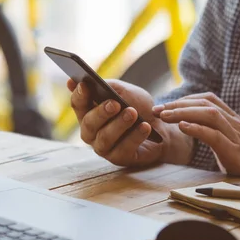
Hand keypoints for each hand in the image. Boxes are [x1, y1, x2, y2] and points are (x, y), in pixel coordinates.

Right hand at [67, 79, 191, 166]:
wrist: (161, 127)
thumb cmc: (139, 107)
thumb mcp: (125, 92)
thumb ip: (109, 87)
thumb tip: (88, 81)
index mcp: (89, 112)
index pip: (78, 104)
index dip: (79, 95)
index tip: (85, 84)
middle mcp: (91, 132)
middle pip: (89, 123)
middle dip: (101, 113)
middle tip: (115, 103)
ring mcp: (104, 147)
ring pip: (105, 137)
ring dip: (119, 124)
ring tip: (132, 113)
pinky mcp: (119, 158)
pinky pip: (124, 149)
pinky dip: (135, 136)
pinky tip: (145, 127)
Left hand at [154, 92, 239, 179]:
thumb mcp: (226, 142)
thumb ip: (211, 131)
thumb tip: (187, 125)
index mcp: (232, 119)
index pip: (208, 99)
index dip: (185, 99)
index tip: (165, 106)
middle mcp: (234, 123)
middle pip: (205, 104)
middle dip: (179, 104)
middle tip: (157, 110)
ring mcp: (236, 136)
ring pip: (210, 115)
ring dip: (184, 113)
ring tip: (164, 116)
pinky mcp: (235, 151)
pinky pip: (215, 136)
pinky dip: (197, 129)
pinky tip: (182, 127)